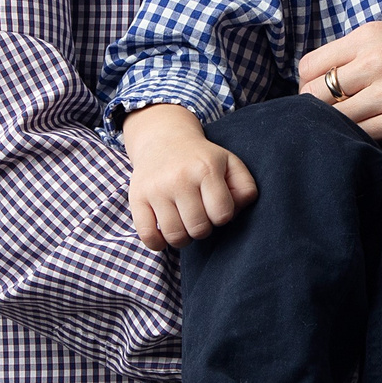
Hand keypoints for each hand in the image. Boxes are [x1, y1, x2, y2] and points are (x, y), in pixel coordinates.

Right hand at [121, 103, 257, 250]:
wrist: (164, 139)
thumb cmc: (202, 159)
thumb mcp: (230, 163)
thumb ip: (245, 188)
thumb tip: (236, 212)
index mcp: (206, 168)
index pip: (222, 215)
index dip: (222, 216)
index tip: (216, 206)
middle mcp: (179, 178)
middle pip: (199, 229)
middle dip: (203, 228)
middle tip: (199, 214)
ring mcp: (156, 189)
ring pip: (175, 236)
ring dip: (183, 237)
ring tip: (184, 222)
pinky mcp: (137, 198)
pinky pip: (148, 236)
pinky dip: (158, 243)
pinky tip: (164, 232)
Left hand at [297, 22, 381, 142]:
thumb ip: (370, 53)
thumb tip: (335, 81)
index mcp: (373, 35)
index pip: (310, 66)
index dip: (309, 89)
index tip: (325, 102)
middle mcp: (376, 59)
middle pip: (312, 96)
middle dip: (317, 115)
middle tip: (335, 127)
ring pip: (334, 120)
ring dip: (338, 133)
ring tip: (353, 140)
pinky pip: (363, 138)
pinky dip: (361, 146)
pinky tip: (373, 147)